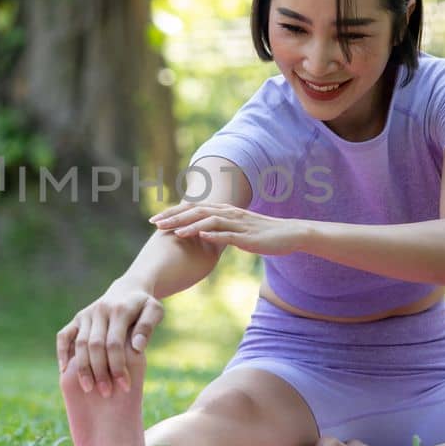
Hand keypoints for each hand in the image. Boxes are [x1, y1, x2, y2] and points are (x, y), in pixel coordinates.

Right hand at [55, 282, 163, 396]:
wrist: (127, 289)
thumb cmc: (144, 306)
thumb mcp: (155, 311)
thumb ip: (148, 326)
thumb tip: (137, 347)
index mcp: (119, 310)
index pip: (115, 343)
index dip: (118, 366)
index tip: (125, 386)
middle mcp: (100, 311)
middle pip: (95, 345)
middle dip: (100, 371)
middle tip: (106, 393)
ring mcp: (86, 314)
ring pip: (80, 344)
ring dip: (82, 368)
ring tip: (89, 389)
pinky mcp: (77, 318)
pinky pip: (64, 336)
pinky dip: (62, 352)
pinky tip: (64, 371)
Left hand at [148, 201, 304, 256]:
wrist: (290, 234)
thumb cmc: (262, 234)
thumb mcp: (236, 231)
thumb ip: (219, 230)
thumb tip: (202, 235)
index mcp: (223, 211)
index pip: (193, 209)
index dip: (173, 213)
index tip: (155, 220)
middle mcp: (228, 213)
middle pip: (196, 212)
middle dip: (174, 217)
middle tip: (154, 223)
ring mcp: (237, 224)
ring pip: (208, 221)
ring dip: (188, 225)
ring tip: (171, 232)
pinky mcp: (246, 236)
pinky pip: (227, 234)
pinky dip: (211, 235)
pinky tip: (198, 236)